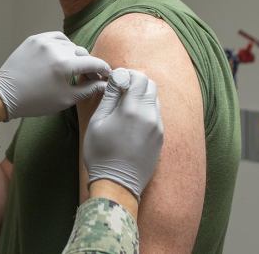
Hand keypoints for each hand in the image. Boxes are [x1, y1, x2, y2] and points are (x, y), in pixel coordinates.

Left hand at [0, 32, 110, 119]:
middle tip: (88, 75)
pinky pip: (55, 38)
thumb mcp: (66, 99)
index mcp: (64, 65)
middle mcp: (55, 49)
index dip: (103, 69)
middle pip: (81, 53)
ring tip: (71, 67)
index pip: (93, 62)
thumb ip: (88, 89)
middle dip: (87, 63)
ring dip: (73, 54)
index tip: (107, 74)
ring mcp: (43, 42)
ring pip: (69, 44)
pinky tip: (61, 55)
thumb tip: (104, 84)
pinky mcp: (33, 39)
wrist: (5, 94)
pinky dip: (61, 45)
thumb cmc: (36, 101)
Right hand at [84, 68, 163, 199]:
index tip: (116, 80)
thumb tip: (116, 78)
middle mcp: (150, 116)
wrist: (117, 184)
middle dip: (137, 82)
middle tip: (121, 89)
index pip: (139, 78)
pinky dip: (146, 109)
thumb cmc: (100, 153)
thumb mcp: (98, 122)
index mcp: (133, 110)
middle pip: (151, 86)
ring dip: (142, 96)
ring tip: (125, 105)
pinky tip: (131, 120)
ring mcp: (158, 128)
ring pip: (155, 100)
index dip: (127, 74)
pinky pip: (156, 115)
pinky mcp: (160, 138)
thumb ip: (109, 97)